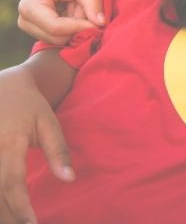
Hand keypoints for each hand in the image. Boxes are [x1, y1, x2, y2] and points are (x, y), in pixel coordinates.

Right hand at [0, 63, 73, 223]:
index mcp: (10, 143)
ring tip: (12, 221)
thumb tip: (70, 179)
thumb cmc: (30, 105)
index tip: (32, 223)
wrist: (3, 86)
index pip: (12, 184)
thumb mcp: (48, 124)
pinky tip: (3, 207)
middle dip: (7, 216)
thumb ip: (58, 152)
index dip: (20, 208)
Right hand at [16, 0, 102, 44]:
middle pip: (58, 38)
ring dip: (77, 27)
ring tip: (82, 6)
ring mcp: (32, 26)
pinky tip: (78, 10)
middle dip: (78, 27)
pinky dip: (75, 27)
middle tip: (92, 10)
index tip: (100, 22)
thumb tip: (101, 23)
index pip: (56, 28)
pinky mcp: (40, 29)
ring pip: (61, 40)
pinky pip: (63, 36)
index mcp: (30, 6)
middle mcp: (25, 20)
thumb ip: (92, 1)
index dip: (80, 27)